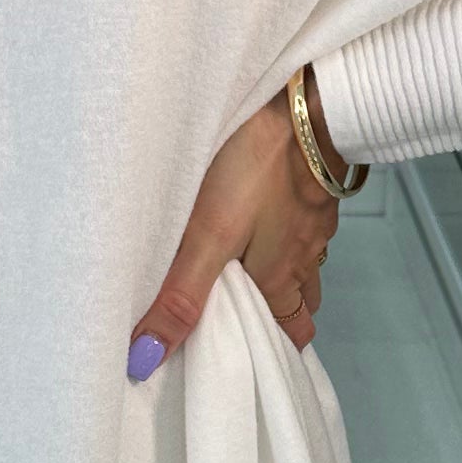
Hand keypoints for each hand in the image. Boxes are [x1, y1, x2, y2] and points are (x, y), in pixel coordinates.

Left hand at [129, 91, 347, 376]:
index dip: (278, 347)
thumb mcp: (209, 237)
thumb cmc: (257, 169)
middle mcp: (306, 252)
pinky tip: (266, 214)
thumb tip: (145, 360)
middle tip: (248, 320)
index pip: (294, 331)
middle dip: (281, 315)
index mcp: (282, 275)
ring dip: (283, 272)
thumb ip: (181, 296)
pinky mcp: (315, 180)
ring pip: (305, 259)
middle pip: (303, 299)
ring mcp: (316, 216)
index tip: (257, 359)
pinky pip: (305, 220)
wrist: (303, 102)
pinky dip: (287, 230)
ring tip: (250, 272)